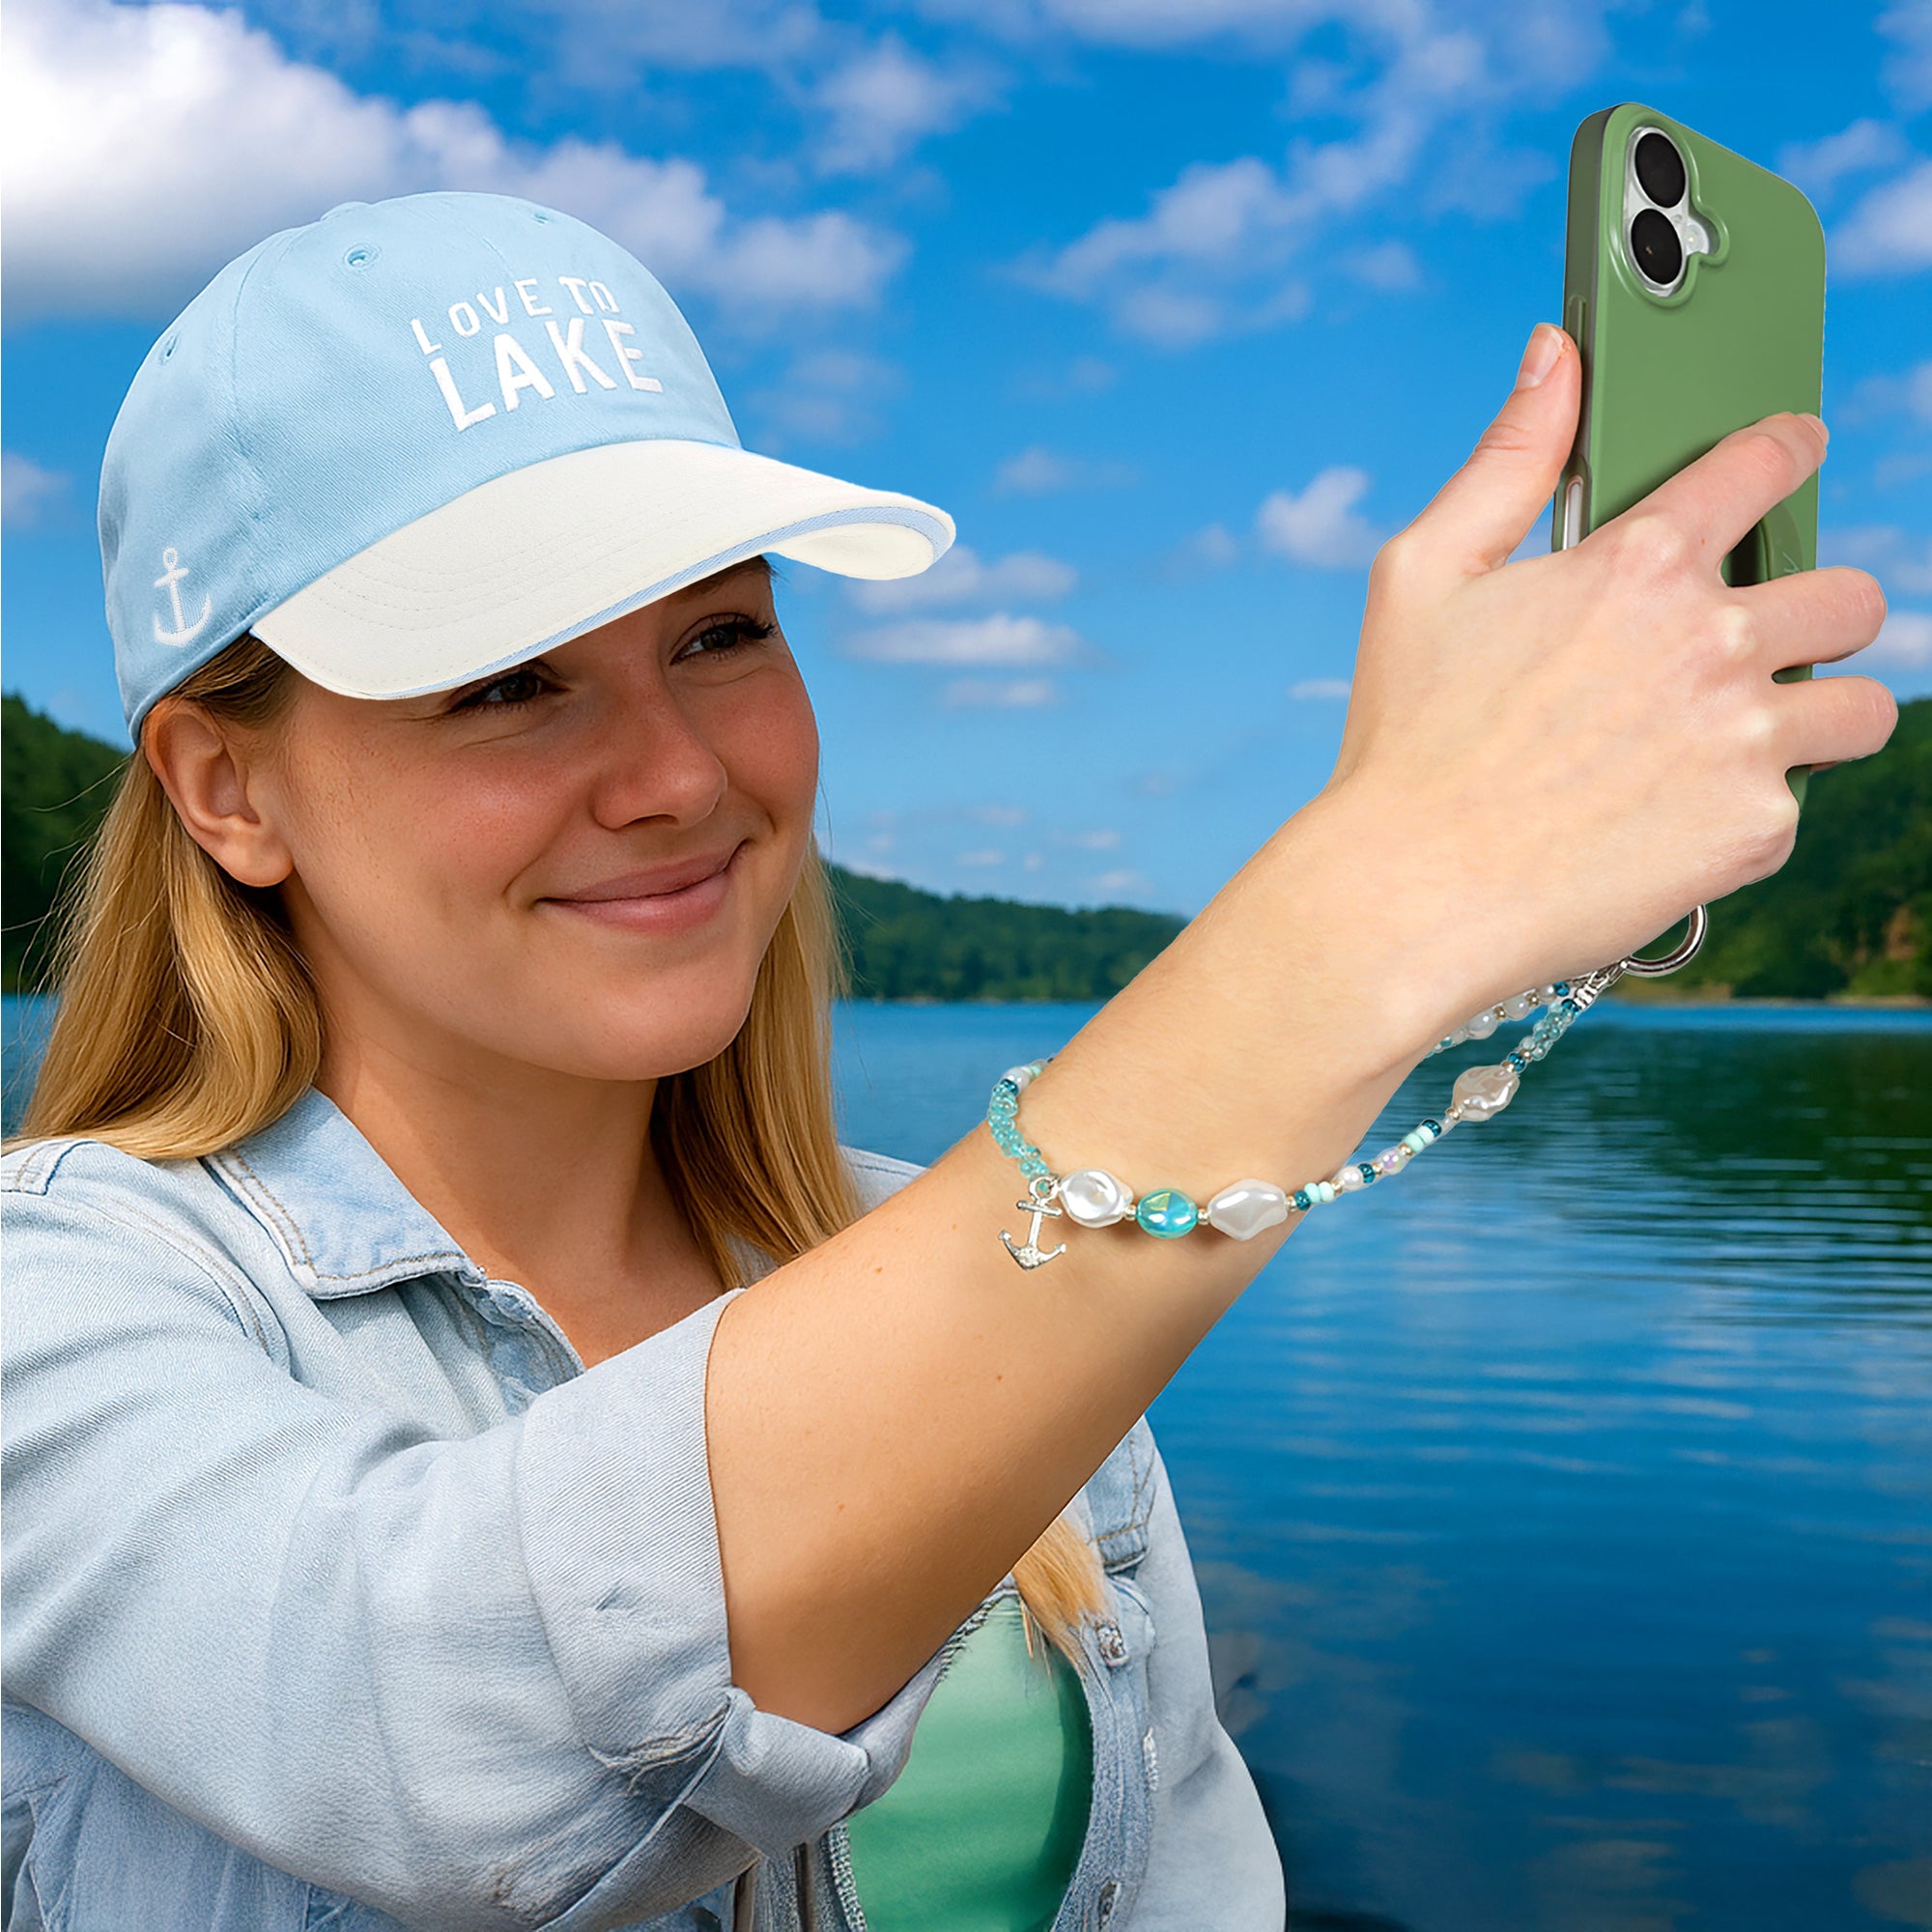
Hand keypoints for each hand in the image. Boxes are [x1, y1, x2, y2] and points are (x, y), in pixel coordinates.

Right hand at [1322, 323, 1897, 996]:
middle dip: (1819, 607)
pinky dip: (1745, 812)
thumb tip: (1554, 350)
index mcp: (1639, 563)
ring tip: (1746, 737)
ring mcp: (1746, 740)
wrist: (1410, 892)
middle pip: (1851, 594)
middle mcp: (1715, 642)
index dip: (1787, 450)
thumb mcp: (1424, 574)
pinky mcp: (1753, 830)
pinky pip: (1796, 807)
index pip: (1764, 465)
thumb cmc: (1405, 738)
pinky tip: (1671, 819)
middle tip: (1759, 640)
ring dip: (1820, 713)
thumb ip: (1507, 456)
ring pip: (1863, 708)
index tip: (1793, 455)